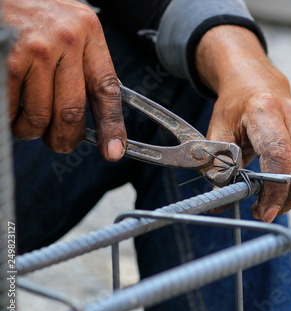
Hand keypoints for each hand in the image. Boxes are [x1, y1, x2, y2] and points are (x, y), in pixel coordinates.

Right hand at [4, 0, 125, 160]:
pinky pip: (13, 108)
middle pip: (72, 111)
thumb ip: (84, 65)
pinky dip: (12, 118)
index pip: (107, 88)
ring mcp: (35, 49)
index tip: (114, 151)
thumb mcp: (71, 29)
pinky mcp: (7, 59)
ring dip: (33, 131)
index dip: (111, 126)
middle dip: (65, 138)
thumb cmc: (37, 14)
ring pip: (41, 116)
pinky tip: (13, 108)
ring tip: (28, 122)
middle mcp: (66, 39)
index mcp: (89, 32)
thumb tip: (95, 117)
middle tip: (60, 144)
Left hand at [196, 26, 290, 221]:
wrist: (257, 85)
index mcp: (264, 110)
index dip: (275, 191)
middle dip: (287, 200)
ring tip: (279, 201)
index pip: (278, 156)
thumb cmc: (237, 111)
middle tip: (268, 211)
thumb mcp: (218, 134)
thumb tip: (219, 204)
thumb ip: (219, 168)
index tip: (265, 213)